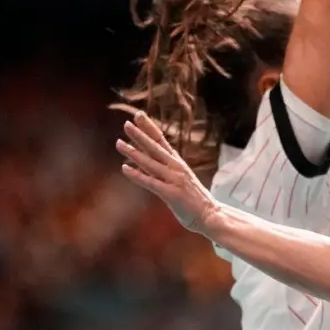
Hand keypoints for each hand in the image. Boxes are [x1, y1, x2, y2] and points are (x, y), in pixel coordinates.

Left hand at [116, 113, 222, 234]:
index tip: (138, 115)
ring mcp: (174, 180)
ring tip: (119, 143)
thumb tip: (140, 164)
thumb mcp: (178, 180)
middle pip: (155, 147)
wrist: (211, 215)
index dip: (149, 127)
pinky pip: (151, 182)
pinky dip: (137, 175)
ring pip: (150, 163)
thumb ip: (160, 171)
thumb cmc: (193, 199)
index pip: (161, 140)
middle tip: (126, 124)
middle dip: (140, 135)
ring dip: (134, 153)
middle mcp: (176, 168)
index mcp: (177, 163)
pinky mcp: (172, 193)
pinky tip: (125, 169)